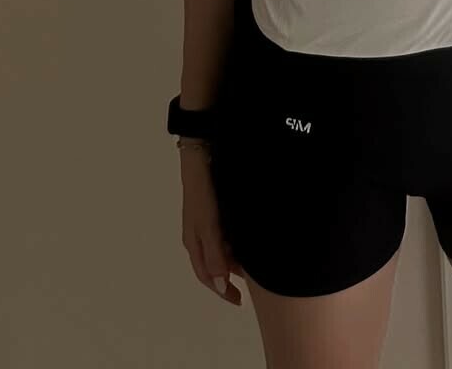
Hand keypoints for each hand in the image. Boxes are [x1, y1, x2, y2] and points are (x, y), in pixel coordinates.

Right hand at [181, 151, 243, 305]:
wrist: (202, 151)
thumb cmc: (203, 188)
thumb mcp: (209, 223)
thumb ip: (215, 252)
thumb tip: (220, 284)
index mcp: (194, 241)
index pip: (207, 275)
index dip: (222, 290)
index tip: (239, 301)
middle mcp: (199, 234)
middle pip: (214, 264)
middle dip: (231, 275)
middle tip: (254, 280)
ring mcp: (206, 220)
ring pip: (221, 249)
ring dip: (236, 258)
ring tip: (257, 260)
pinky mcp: (215, 207)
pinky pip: (226, 233)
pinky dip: (237, 241)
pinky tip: (250, 237)